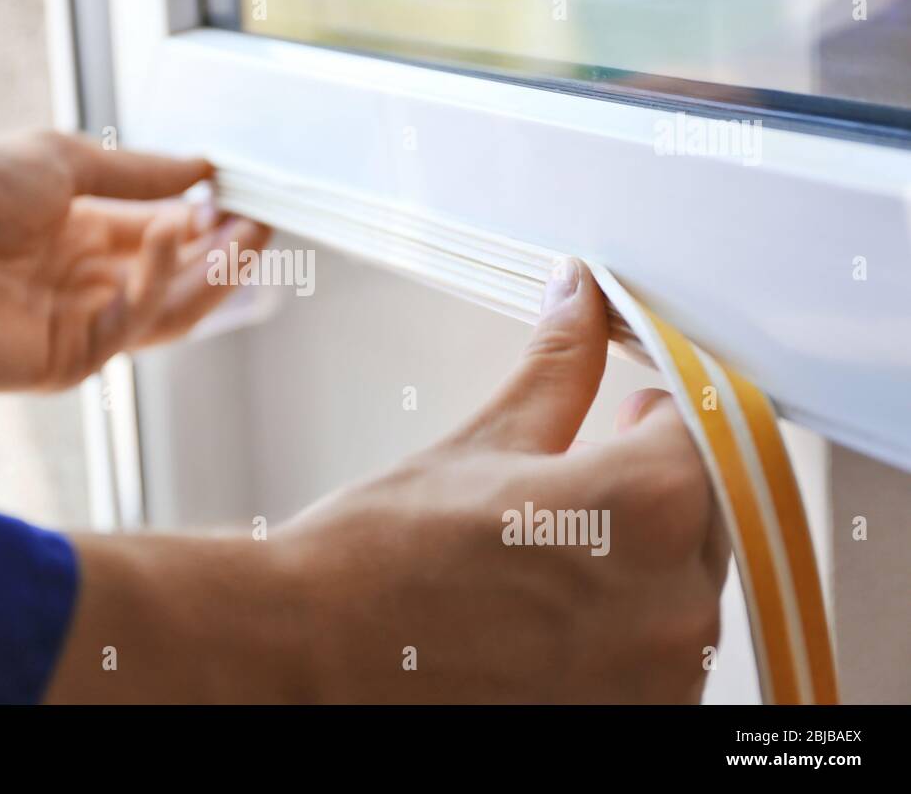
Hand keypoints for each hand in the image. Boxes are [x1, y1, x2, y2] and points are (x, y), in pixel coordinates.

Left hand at [0, 131, 267, 389]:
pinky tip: (174, 232)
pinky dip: (157, 281)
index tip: (246, 197)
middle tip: (262, 222)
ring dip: (211, 275)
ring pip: (166, 312)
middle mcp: (85, 285)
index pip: (164, 237)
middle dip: (223, 253)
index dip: (207, 221)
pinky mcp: (65, 361)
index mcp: (81, 237)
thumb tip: (202, 168)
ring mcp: (77, 327)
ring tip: (244, 233)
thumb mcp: (61, 162)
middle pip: (176, 280)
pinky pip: (130, 325)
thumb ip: (136, 174)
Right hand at [50, 260, 728, 702]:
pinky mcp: (630, 724)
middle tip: (573, 485)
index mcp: (648, 505)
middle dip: (652, 491)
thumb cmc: (379, 556)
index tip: (631, 416)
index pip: (706, 435)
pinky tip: (548, 616)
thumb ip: (558, 367)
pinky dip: (622, 633)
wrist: (311, 651)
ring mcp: (656, 681)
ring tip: (546, 556)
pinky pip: (659, 660)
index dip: (660, 420)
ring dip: (640, 565)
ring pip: (684, 592)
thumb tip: (579, 293)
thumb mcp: (483, 445)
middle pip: (707, 517)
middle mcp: (674, 604)